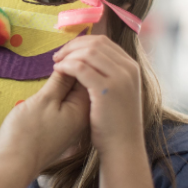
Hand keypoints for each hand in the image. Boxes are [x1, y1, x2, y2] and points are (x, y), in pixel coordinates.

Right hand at [0, 70, 90, 173]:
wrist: (13, 164)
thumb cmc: (28, 131)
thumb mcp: (44, 99)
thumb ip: (60, 81)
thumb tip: (72, 64)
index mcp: (82, 109)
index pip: (87, 77)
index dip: (75, 61)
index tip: (59, 54)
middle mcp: (80, 118)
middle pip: (80, 86)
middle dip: (69, 71)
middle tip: (52, 61)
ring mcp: (69, 125)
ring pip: (69, 96)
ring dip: (60, 83)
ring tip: (47, 73)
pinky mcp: (58, 130)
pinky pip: (61, 106)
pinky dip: (54, 96)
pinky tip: (43, 92)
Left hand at [52, 35, 142, 155]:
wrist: (123, 146)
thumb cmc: (114, 121)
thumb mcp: (116, 91)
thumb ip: (107, 73)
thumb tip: (84, 57)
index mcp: (131, 66)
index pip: (103, 42)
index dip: (81, 43)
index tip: (67, 52)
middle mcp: (128, 68)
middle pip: (95, 43)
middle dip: (72, 47)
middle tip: (57, 56)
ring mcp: (119, 78)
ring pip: (87, 52)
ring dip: (68, 56)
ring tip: (56, 64)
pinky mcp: (106, 89)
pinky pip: (80, 67)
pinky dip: (66, 66)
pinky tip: (58, 71)